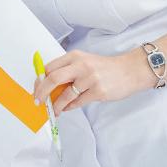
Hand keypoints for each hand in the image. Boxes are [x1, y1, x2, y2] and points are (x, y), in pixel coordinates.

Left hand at [34, 49, 153, 114]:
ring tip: (54, 110)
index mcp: (74, 56)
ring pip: (65, 94)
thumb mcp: (84, 62)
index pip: (50, 68)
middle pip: (53, 78)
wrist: (130, 70)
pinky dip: (69, 107)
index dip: (40, 80)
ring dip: (56, 105)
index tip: (36, 89)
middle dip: (41, 92)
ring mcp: (90, 78)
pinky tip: (66, 108)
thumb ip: (68, 70)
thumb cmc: (104, 68)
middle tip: (38, 102)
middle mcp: (81, 65)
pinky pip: (77, 102)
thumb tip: (48, 86)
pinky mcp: (98, 91)